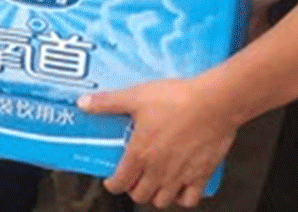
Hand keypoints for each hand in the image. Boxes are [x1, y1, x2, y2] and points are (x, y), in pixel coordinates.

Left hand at [78, 76, 239, 207]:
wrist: (214, 103)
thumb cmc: (176, 99)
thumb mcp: (136, 96)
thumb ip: (108, 103)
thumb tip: (84, 103)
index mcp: (140, 154)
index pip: (119, 183)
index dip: (112, 184)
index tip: (111, 180)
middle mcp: (158, 171)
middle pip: (139, 195)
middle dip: (133, 189)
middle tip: (133, 177)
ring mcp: (180, 176)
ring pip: (162, 201)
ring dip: (155, 195)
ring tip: (154, 182)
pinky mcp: (201, 175)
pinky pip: (189, 200)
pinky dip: (183, 198)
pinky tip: (180, 187)